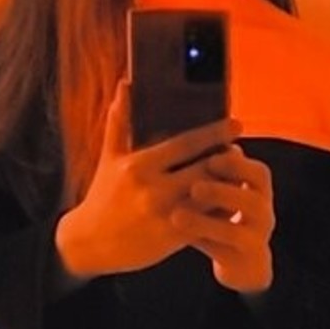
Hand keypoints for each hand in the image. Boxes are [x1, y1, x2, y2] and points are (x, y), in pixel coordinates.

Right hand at [56, 80, 244, 278]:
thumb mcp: (109, 159)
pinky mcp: (172, 237)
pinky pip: (206, 221)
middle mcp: (153, 189)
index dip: (215, 132)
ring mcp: (164, 215)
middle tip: (239, 152)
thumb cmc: (102, 196)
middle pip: (205, 169)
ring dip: (229, 186)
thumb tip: (125, 85)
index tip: (236, 124)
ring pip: (210, 197)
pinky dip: (221, 212)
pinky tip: (230, 204)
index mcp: (139, 165)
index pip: (186, 143)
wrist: (89, 243)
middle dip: (228, 160)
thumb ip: (120, 123)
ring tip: (240, 177)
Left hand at [170, 144, 274, 293]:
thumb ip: (200, 162)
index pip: (255, 171)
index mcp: (257, 185)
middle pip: (249, 197)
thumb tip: (167, 131)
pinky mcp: (244, 259)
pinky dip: (201, 241)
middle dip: (220, 190)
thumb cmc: (217, 211)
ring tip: (177, 215)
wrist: (241, 258)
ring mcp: (255, 235)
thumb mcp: (215, 184)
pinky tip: (179, 237)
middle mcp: (262, 209)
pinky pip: (223, 250)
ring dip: (207, 220)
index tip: (211, 157)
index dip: (235, 163)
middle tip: (193, 185)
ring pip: (234, 228)